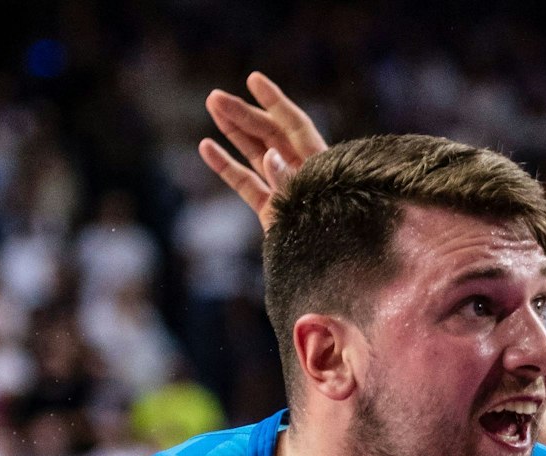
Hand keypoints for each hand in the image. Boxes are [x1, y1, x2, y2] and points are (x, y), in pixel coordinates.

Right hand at [201, 71, 328, 229]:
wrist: (338, 284)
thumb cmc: (338, 244)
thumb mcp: (314, 209)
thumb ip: (289, 183)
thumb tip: (268, 156)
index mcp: (322, 167)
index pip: (295, 125)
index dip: (275, 102)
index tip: (253, 80)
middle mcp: (304, 175)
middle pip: (271, 135)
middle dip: (244, 114)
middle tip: (215, 97)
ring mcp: (287, 193)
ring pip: (257, 155)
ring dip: (235, 131)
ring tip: (212, 107)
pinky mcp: (274, 215)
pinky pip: (246, 185)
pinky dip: (227, 167)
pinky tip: (206, 147)